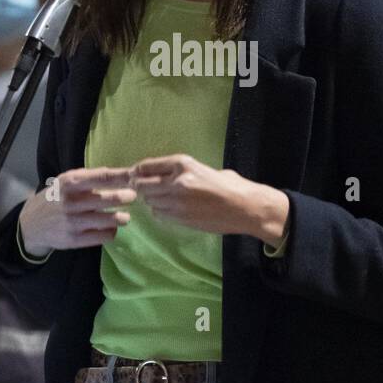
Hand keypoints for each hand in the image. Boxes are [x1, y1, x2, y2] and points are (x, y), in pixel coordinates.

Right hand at [17, 166, 137, 256]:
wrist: (31, 224)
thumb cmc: (56, 198)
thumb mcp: (66, 182)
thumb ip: (90, 178)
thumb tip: (122, 175)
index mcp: (70, 183)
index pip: (102, 177)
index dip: (122, 176)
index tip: (136, 176)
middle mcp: (70, 201)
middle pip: (106, 199)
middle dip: (124, 197)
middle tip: (133, 196)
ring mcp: (72, 222)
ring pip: (107, 220)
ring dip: (121, 218)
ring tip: (126, 218)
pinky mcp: (74, 240)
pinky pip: (102, 236)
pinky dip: (110, 232)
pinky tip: (110, 229)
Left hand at [130, 154, 288, 245]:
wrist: (245, 208)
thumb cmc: (230, 185)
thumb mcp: (203, 169)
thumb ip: (181, 171)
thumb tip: (160, 175)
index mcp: (183, 163)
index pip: (146, 166)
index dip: (138, 171)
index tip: (137, 174)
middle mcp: (176, 181)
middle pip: (142, 185)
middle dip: (142, 187)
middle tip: (146, 189)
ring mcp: (177, 202)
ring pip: (149, 201)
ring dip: (152, 200)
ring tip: (163, 199)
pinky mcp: (180, 218)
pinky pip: (159, 215)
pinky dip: (160, 212)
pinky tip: (170, 210)